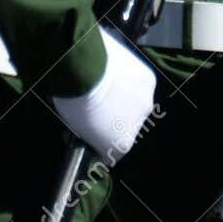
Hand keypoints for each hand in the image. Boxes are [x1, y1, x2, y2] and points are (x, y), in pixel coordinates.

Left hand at [50, 28, 157, 161]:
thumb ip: (88, 131)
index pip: (110, 154)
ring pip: (134, 104)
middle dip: (111, 120)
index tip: (85, 133)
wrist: (85, 68)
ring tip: (104, 85)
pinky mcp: (149, 79)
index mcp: (121, 145)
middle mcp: (139, 126)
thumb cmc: (73, 100)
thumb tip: (87, 127)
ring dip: (123, 99)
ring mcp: (146, 101)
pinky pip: (138, 84)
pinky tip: (115, 72)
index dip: (96, 143)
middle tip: (94, 106)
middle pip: (125, 127)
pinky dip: (129, 80)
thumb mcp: (75, 126)